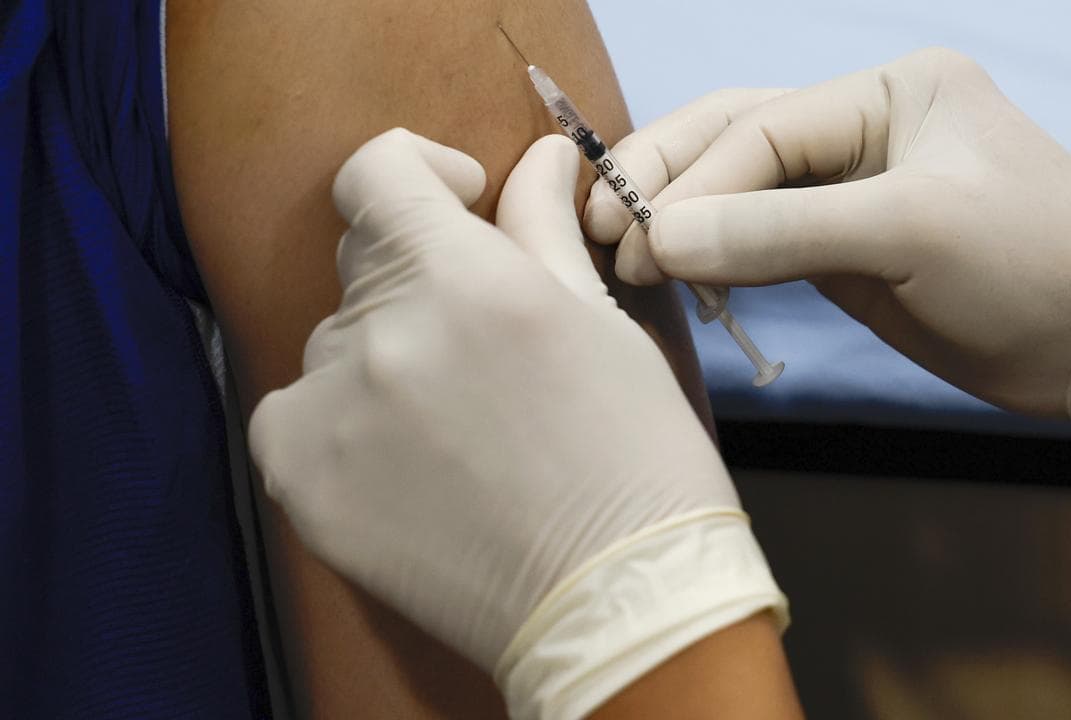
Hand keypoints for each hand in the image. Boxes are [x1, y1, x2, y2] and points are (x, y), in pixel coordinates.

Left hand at [247, 129, 784, 718]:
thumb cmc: (633, 456)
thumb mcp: (599, 324)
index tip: (455, 202)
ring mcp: (330, 412)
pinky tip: (403, 465)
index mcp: (463, 279)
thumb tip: (539, 157)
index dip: (416, 171)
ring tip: (454, 428)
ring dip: (381, 361)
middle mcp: (381, 335)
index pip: (376, 172)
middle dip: (417, 281)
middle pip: (362, 264)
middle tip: (482, 347)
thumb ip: (542, 230)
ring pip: (333, 347)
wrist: (613, 596)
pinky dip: (335, 425)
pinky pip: (291, 415)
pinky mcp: (301, 482)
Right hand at [584, 48, 1070, 458]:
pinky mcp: (850, 250)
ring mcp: (854, 191)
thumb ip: (781, 232)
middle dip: (667, 183)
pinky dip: (717, 257)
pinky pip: (765, 242)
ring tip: (619, 255)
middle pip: (737, 142)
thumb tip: (660, 238)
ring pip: (742, 192)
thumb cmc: (1030, 265)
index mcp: (888, 93)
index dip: (692, 182)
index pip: (761, 129)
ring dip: (683, 221)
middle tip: (599, 230)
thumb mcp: (907, 234)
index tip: (637, 237)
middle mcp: (864, 130)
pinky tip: (675, 272)